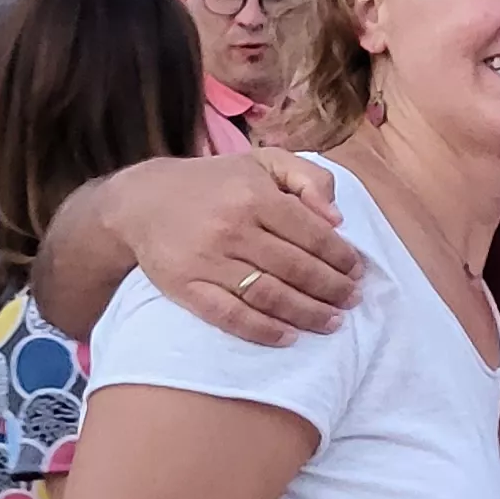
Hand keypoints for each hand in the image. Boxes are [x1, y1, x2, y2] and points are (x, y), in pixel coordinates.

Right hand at [127, 151, 361, 345]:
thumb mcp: (263, 161)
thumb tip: (336, 218)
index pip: (312, 234)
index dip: (341, 257)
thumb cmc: (215, 183)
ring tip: (332, 322)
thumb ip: (307, 177)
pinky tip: (289, 337)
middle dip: (331, 288)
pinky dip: (262, 331)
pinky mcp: (185, 288)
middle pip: (295, 268)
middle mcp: (233, 228)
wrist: (142, 202)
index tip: (357, 271)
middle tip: (352, 300)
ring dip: (307, 313)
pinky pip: (230, 316)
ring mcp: (208, 261)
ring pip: (269, 295)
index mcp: (255, 196)